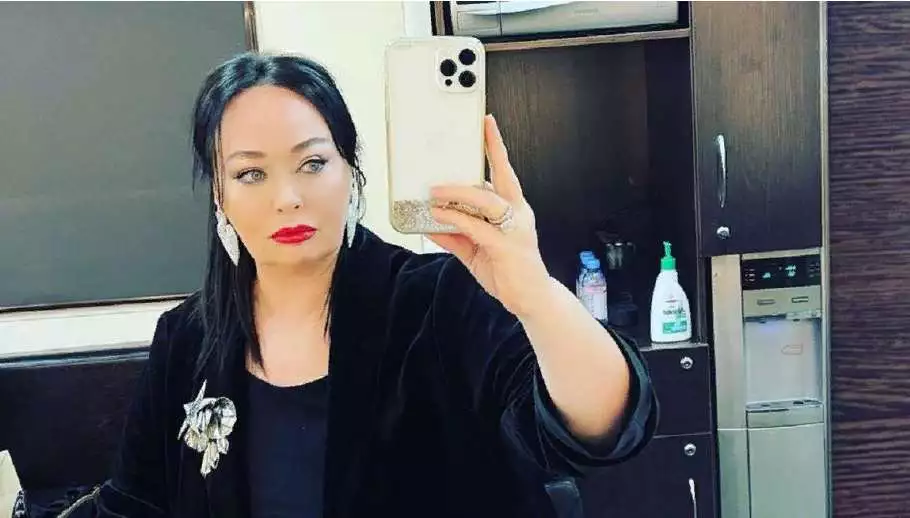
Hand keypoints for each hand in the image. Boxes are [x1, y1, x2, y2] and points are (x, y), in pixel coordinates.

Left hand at [427, 115, 551, 318]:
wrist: (531, 300)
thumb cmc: (508, 271)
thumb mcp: (475, 250)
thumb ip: (455, 235)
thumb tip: (428, 222)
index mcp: (514, 209)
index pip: (505, 170)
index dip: (495, 146)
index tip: (486, 122)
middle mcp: (518, 214)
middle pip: (499, 178)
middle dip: (478, 162)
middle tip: (446, 157)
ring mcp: (515, 229)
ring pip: (485, 200)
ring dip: (457, 194)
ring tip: (434, 192)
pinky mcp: (506, 247)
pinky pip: (477, 227)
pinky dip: (456, 220)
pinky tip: (440, 216)